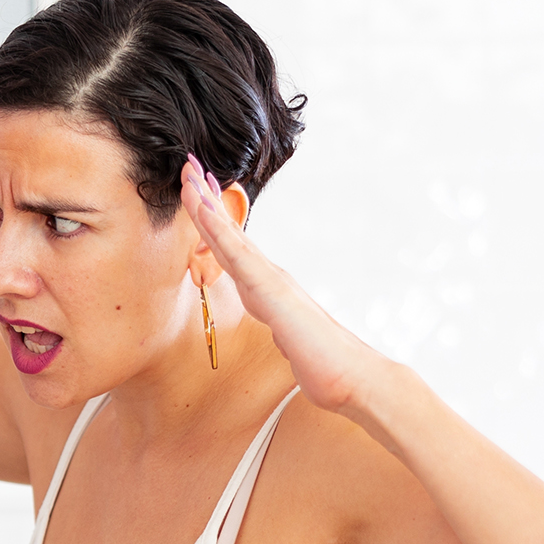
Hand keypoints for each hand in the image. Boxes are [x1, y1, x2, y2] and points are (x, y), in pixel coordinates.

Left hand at [179, 156, 391, 414]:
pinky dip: (219, 232)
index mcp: (267, 288)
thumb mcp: (286, 339)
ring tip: (189, 175)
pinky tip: (203, 213)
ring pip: (229, 236)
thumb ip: (275, 324)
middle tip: (187, 164)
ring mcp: (271, 281)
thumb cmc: (321, 364)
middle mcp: (269, 277)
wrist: (355, 379)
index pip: (232, 248)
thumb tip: (271, 320)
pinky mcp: (273, 293)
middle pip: (228, 232)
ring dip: (206, 205)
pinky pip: (238, 257)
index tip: (196, 191)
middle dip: (206, 198)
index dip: (211, 220)